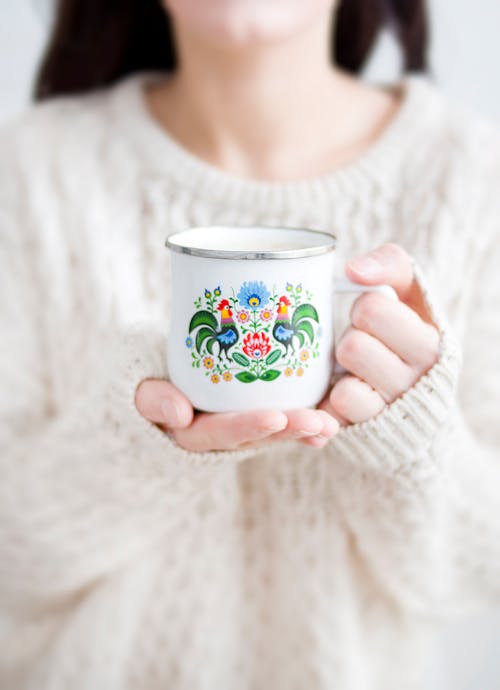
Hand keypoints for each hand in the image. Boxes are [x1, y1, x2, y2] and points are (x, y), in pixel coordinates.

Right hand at [135, 379, 338, 451]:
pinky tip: (330, 425)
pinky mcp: (252, 416)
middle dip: (287, 430)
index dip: (246, 426)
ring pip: (272, 432)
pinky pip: (280, 422)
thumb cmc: (142, 376)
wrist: (151, 379)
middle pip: (254, 436)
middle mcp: (215, 434)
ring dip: (302, 430)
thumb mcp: (135, 383)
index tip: (275, 417)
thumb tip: (178, 413)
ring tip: (331, 425)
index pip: (217, 432)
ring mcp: (236, 427)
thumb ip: (150, 397)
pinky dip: (304, 426)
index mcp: (187, 430)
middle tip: (318, 423)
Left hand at [319, 243, 439, 425]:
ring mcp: (391, 413)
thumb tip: (353, 270)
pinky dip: (329, 403)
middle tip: (361, 344)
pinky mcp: (364, 434)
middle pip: (352, 347)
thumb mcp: (410, 294)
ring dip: (339, 375)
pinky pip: (332, 416)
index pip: (370, 308)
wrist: (416, 404)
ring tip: (354, 371)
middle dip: (348, 340)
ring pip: (344, 389)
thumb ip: (391, 265)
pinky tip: (342, 393)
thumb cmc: (404, 334)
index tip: (373, 316)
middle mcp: (417, 383)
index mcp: (432, 343)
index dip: (362, 308)